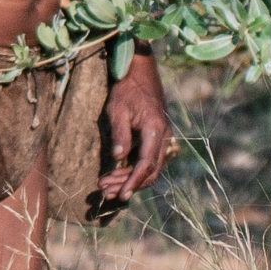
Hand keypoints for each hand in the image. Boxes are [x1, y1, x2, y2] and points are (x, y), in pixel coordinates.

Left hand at [97, 53, 172, 204]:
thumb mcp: (118, 110)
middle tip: (107, 192)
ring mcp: (163, 138)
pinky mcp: (158, 137)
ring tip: (107, 186)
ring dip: (131, 179)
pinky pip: (149, 159)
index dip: (133, 182)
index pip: (146, 165)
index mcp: (155, 131)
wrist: (141, 73)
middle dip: (129, 185)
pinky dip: (135, 170)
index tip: (121, 195)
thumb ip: (120, 135)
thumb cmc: (127, 90)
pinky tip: (118, 175)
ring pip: (151, 168)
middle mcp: (164, 137)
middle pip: (150, 171)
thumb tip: (119, 159)